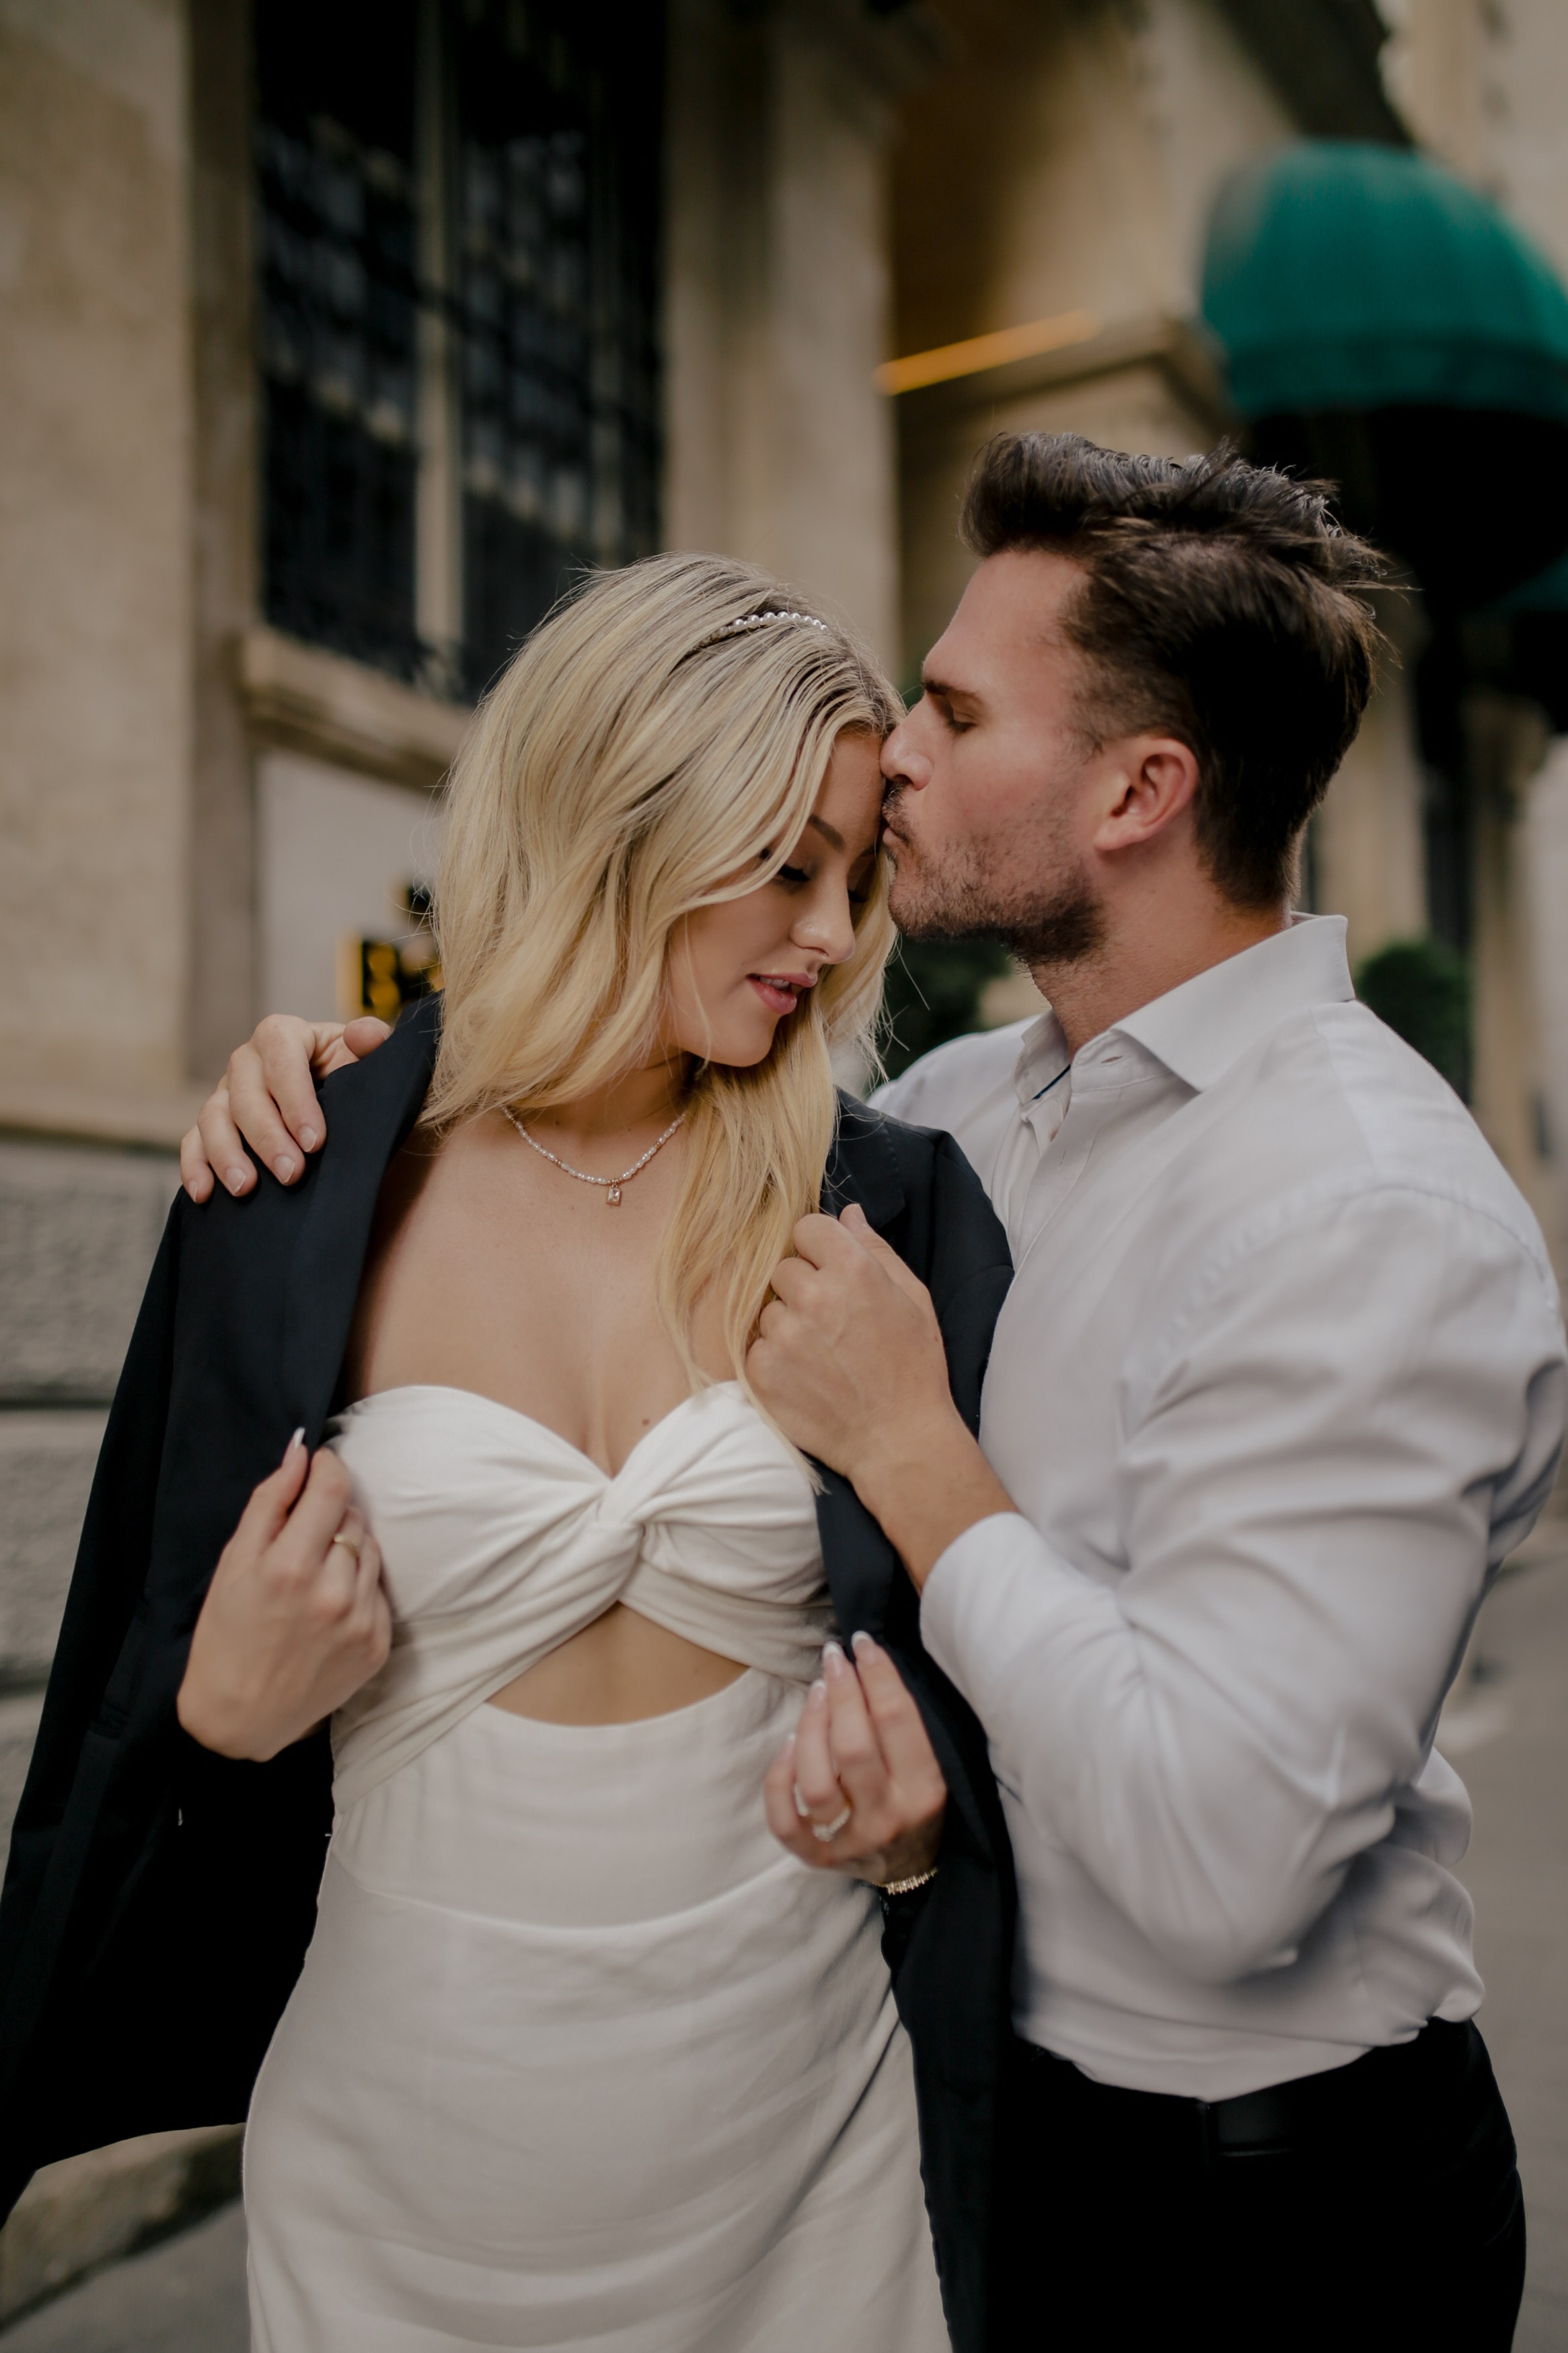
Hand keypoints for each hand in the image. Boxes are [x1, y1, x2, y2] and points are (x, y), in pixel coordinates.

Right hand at [177, 1434, 391, 1760]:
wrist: (240, 1717)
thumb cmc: (226, 1636)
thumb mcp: (233, 1564)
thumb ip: (269, 1503)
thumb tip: (299, 1453)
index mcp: (291, 1567)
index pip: (333, 1489)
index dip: (328, 1468)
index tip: (318, 1468)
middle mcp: (333, 1592)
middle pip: (353, 1516)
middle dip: (330, 1514)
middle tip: (300, 1539)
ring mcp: (361, 1621)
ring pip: (371, 1549)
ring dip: (347, 1549)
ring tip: (313, 1574)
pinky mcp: (378, 1645)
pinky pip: (378, 1590)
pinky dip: (358, 1586)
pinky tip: (327, 1605)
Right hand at [179, 1014, 390, 1201]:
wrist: (340, 1104)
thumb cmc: (353, 1078)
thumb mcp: (367, 1059)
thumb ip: (372, 1042)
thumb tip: (364, 1035)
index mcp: (283, 1036)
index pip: (282, 1058)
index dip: (295, 1100)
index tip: (315, 1142)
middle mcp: (247, 1061)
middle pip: (245, 1094)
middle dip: (266, 1136)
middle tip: (290, 1174)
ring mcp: (224, 1093)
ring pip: (212, 1117)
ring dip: (227, 1154)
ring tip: (246, 1188)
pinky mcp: (211, 1124)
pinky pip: (193, 1142)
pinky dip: (194, 1167)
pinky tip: (204, 1194)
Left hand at [747, 1204, 1014, 1585]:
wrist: (898, 1439)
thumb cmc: (914, 1368)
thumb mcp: (913, 1299)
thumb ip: (876, 1250)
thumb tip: (848, 1214)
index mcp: (854, 1271)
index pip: (808, 1227)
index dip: (818, 1248)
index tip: (829, 1270)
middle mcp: (814, 1297)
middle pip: (783, 1268)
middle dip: (802, 1288)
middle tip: (829, 1321)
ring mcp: (784, 1336)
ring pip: (768, 1309)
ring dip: (787, 1325)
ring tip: (820, 1354)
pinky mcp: (762, 1372)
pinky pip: (755, 1347)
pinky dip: (774, 1358)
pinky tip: (806, 1376)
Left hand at [763, 1633, 945, 1885]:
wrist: (914, 1870)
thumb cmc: (920, 1801)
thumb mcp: (936, 1764)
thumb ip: (909, 1723)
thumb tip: (867, 1661)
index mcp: (925, 1790)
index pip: (897, 1720)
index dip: (877, 1674)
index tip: (863, 1644)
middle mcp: (888, 1817)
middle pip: (854, 1747)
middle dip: (841, 1692)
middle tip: (834, 1659)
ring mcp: (849, 1842)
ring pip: (817, 1781)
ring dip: (810, 1727)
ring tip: (816, 1692)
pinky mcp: (818, 1858)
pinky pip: (785, 1821)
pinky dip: (779, 1779)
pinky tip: (787, 1744)